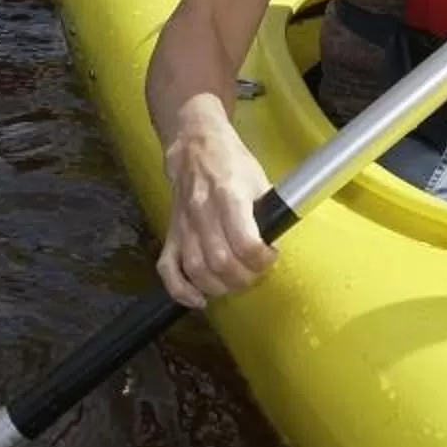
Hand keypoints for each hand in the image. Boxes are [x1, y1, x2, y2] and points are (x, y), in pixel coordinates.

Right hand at [159, 124, 278, 309]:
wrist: (195, 147)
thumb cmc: (231, 163)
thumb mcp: (259, 180)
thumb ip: (269, 211)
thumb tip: (279, 241)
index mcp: (228, 195)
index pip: (245, 243)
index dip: (262, 259)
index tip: (270, 257)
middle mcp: (202, 211)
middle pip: (221, 262)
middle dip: (243, 277)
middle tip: (254, 272)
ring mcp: (183, 225)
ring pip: (196, 270)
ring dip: (219, 286)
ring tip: (233, 283)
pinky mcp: (171, 234)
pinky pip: (168, 269)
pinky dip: (181, 290)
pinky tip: (199, 299)